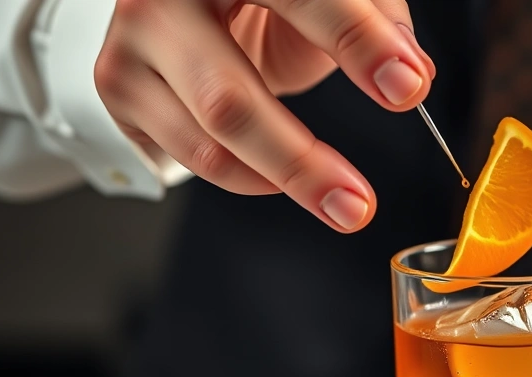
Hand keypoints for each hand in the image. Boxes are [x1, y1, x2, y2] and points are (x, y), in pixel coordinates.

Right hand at [95, 0, 433, 232]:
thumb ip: (376, 15)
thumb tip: (412, 72)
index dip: (358, 42)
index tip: (406, 87)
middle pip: (229, 98)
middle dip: (301, 161)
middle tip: (358, 203)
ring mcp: (131, 42)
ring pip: (206, 140)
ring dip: (281, 182)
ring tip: (340, 201)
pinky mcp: (119, 86)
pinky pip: (190, 156)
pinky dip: (246, 175)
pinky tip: (276, 171)